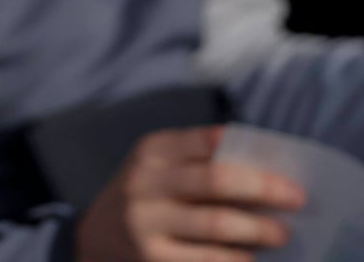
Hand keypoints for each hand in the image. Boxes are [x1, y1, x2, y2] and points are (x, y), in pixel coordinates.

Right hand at [77, 126, 305, 261]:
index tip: (289, 172)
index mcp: (150, 151)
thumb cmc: (146, 197)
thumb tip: (270, 172)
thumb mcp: (158, 168)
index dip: (252, 154)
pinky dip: (238, 260)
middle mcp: (144, 183)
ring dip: (259, 230)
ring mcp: (145, 223)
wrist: (94, 238)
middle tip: (298, 200)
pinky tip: (251, 258)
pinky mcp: (151, 258)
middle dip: (265, 189)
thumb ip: (199, 162)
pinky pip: (208, 260)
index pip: (208, 142)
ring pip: (217, 224)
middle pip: (216, 180)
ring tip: (282, 234)